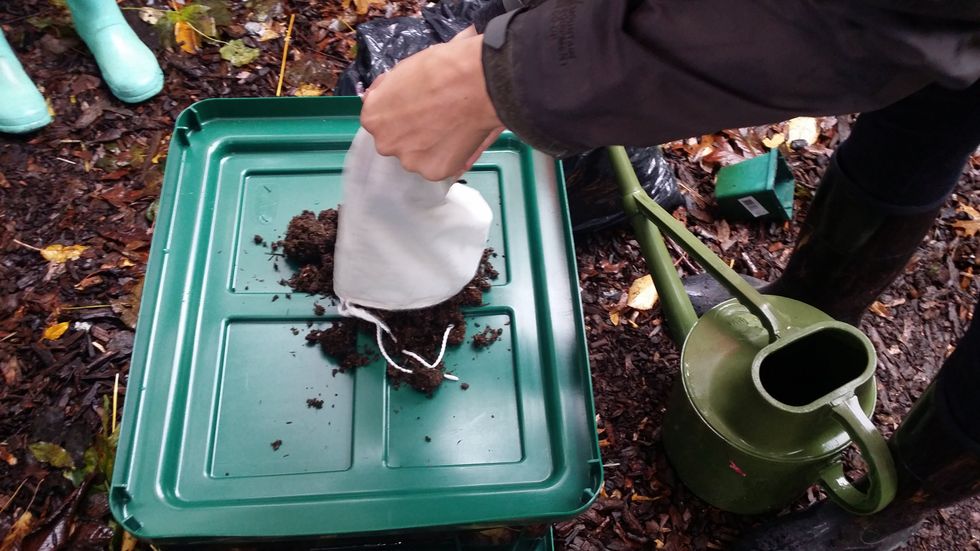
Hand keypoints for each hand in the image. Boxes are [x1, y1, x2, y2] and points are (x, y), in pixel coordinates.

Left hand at [361, 34, 503, 180]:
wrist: (476, 82)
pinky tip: (459, 138)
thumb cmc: (442, 68)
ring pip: (417, 156)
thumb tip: (381, 95)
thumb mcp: (402, 70)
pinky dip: (448, 157)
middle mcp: (385, 143)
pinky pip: (439, 166)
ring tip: (451, 127)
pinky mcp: (433, 172)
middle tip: (436, 117)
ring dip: (429, 147)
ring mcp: (409, 160)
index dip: (398, 113)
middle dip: (412, 132)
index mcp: (373, 117)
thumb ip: (388, 91)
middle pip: (396, 141)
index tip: (415, 106)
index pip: (379, 121)